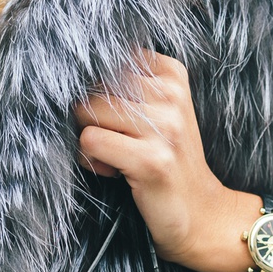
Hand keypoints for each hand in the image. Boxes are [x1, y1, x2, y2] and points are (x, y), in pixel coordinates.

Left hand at [75, 52, 250, 271]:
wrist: (201, 214)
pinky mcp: (150, 160)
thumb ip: (127, 85)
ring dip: (89, 137)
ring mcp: (163, 127)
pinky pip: (90, 142)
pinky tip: (112, 171)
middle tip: (114, 140)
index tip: (117, 114)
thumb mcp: (159, 112)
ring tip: (114, 156)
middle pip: (94, 84)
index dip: (99, 87)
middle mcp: (171, 96)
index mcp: (173, 74)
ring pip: (89, 110)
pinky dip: (91, 160)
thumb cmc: (169, 161)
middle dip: (90, 114)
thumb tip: (70, 73)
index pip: (109, 57)